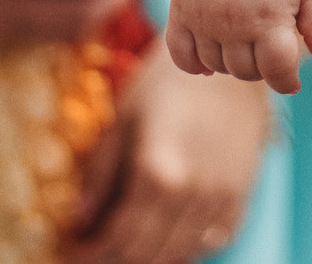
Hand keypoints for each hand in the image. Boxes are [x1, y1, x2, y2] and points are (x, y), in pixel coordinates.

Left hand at [63, 43, 272, 263]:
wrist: (228, 67)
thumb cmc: (167, 84)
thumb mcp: (124, 118)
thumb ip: (102, 173)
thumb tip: (79, 220)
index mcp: (157, 172)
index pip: (116, 238)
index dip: (88, 252)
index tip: (68, 251)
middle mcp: (192, 193)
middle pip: (145, 253)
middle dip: (112, 258)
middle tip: (92, 252)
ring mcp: (222, 197)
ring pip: (179, 252)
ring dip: (148, 257)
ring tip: (123, 247)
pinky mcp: (242, 194)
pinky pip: (214, 240)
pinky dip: (188, 247)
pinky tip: (167, 236)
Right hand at [165, 0, 311, 94]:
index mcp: (269, 17)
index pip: (277, 72)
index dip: (287, 81)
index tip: (290, 79)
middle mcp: (233, 22)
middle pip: (246, 71)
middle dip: (262, 67)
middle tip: (268, 47)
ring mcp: (203, 18)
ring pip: (216, 66)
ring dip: (232, 63)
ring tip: (244, 42)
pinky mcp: (181, 11)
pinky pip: (181, 56)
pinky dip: (194, 64)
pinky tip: (208, 61)